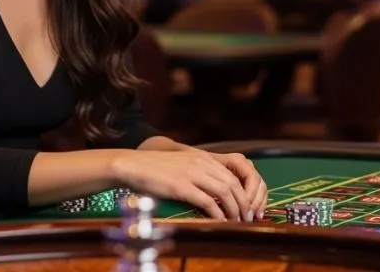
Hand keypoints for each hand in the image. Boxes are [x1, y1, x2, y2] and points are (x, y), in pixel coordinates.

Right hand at [111, 149, 260, 220]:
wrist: (133, 165)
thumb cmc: (156, 168)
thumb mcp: (183, 165)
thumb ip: (200, 174)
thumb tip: (215, 194)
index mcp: (203, 157)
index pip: (233, 175)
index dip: (244, 194)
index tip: (247, 208)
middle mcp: (201, 163)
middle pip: (233, 184)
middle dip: (244, 204)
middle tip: (246, 218)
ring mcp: (191, 173)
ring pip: (224, 192)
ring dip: (234, 210)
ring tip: (236, 222)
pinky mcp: (181, 186)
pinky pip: (206, 201)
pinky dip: (217, 213)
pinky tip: (219, 221)